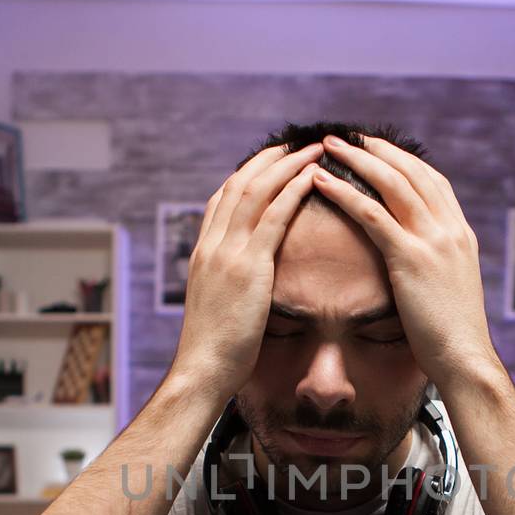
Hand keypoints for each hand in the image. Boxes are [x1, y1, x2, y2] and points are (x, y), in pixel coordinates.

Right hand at [169, 142, 324, 400]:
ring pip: (256, 192)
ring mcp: (227, 253)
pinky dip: (293, 191)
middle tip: (294, 142)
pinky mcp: (248, 267)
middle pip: (238, 184)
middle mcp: (211, 245)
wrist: (201, 371)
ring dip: (286, 165)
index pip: (221, 200)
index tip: (268, 161)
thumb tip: (244, 286)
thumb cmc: (213, 353)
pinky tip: (313, 177)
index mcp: (202, 254)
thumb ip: (227, 288)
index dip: (245, 175)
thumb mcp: (216, 309)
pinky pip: (273, 217)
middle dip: (267, 160)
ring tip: (312, 149)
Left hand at [310, 134, 500, 389]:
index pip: (432, 182)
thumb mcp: (452, 289)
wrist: (465, 358)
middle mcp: (449, 229)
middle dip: (377, 150)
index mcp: (461, 234)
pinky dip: (344, 192)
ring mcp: (433, 240)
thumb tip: (421, 261)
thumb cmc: (453, 335)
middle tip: (348, 136)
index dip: (404, 161)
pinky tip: (321, 181)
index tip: (378, 148)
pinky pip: (372, 215)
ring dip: (357, 160)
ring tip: (329, 146)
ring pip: (392, 184)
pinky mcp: (411, 257)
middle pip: (411, 172)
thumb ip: (439, 265)